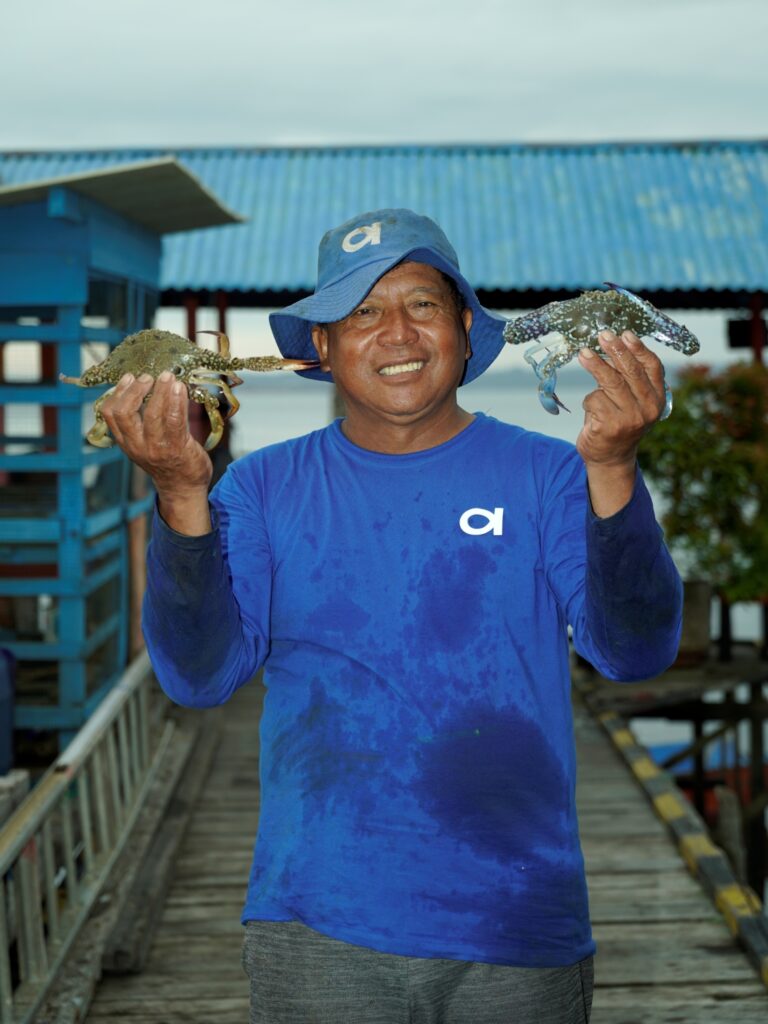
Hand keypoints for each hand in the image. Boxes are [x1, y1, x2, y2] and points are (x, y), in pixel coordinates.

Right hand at [101, 371, 212, 532]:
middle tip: (148, 376)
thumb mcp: (144, 444)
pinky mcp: (176, 448)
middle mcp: (136, 445)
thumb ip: (139, 423)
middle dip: (135, 389)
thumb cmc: (166, 460)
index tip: (129, 377)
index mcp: (125, 442)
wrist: (182, 488)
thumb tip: (143, 387)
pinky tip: (180, 388)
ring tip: (167, 376)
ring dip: (160, 390)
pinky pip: (175, 419)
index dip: (117, 392)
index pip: (109, 414)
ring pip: (151, 413)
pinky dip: (177, 400)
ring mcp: (155, 448)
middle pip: (124, 412)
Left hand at [576, 330, 666, 516]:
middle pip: (630, 372)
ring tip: (583, 354)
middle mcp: (648, 409)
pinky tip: (592, 411)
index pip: (652, 367)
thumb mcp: (633, 401)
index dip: (638, 348)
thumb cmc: (620, 423)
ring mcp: (630, 419)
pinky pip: (594, 400)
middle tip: (602, 336)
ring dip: (595, 365)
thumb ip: (628, 379)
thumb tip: (612, 345)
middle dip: (615, 350)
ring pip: (610, 383)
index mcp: (658, 399)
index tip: (625, 333)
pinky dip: (589, 401)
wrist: (610, 458)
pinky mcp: (610, 427)